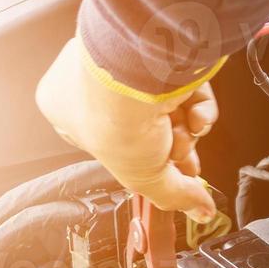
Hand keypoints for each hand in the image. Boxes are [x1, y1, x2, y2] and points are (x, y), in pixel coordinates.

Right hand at [35, 37, 218, 222]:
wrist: (136, 76)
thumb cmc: (113, 119)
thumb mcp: (139, 177)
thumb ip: (172, 197)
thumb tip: (199, 210)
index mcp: (68, 112)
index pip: (113, 147)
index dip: (146, 165)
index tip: (168, 176)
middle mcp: (96, 87)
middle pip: (147, 131)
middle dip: (172, 150)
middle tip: (185, 164)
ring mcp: (132, 70)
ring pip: (170, 111)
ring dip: (186, 133)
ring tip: (183, 137)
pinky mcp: (163, 57)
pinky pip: (187, 88)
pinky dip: (200, 109)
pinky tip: (197, 119)